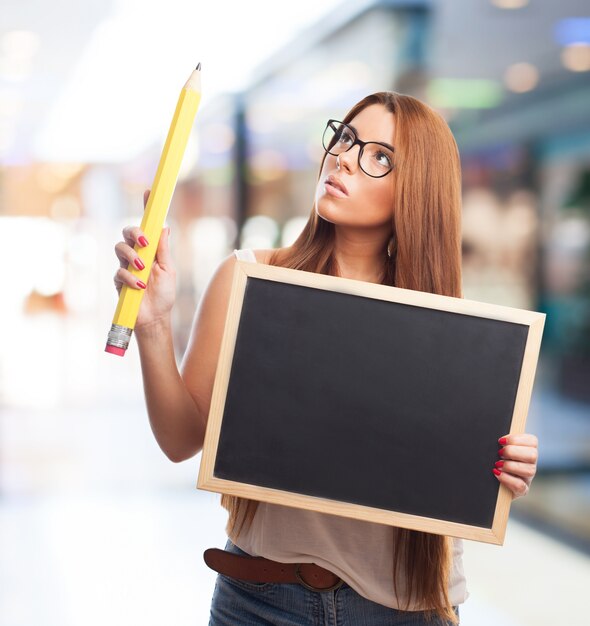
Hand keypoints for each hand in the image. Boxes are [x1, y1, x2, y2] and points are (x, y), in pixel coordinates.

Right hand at [113, 189, 175, 328]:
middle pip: (127, 232)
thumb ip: (163, 249)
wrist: (154, 318)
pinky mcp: (118, 280)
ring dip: (131, 256)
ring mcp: (125, 265)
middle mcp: (137, 254)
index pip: (147, 225)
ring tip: (142, 269)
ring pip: (119, 247)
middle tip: (144, 243)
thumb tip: (165, 227)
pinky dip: (129, 277)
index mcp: (151, 249)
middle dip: (134, 233)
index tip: (149, 192)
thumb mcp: (168, 270)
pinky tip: (138, 286)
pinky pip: (118, 271)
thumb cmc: (164, 294)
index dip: (147, 207)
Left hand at [493, 433, 537, 499]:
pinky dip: (507, 479)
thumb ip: (502, 443)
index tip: (501, 441)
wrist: (491, 484)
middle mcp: (531, 464)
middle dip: (512, 452)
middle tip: (499, 453)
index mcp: (527, 450)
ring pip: (529, 470)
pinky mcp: (522, 490)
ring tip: (497, 465)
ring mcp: (528, 478)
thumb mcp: (500, 450)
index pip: (532, 441)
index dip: (516, 439)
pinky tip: (497, 474)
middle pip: (532, 455)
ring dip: (510, 466)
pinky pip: (520, 485)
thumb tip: (499, 440)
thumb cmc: (495, 460)